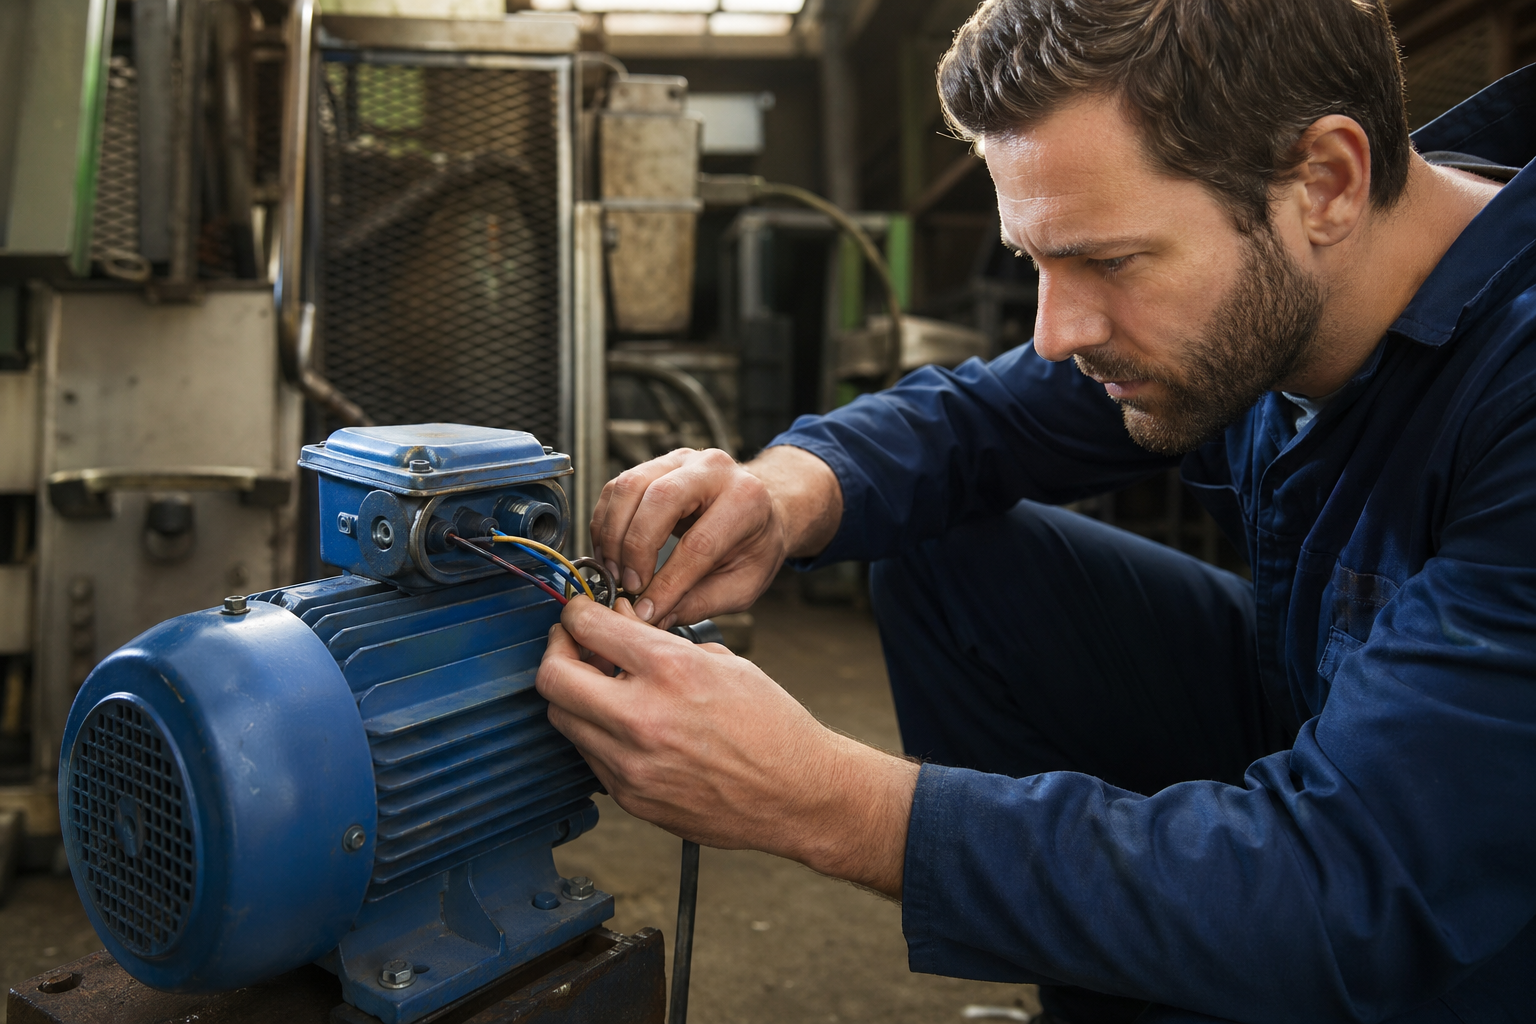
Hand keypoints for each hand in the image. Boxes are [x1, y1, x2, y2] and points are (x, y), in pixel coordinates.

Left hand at [537, 597, 917, 896]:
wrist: (797, 793)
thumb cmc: (771, 726)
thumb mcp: (723, 661)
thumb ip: (661, 642)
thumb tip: (618, 625)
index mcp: (670, 670)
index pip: (586, 627)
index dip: (575, 614)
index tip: (578, 615)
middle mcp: (642, 717)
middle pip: (552, 677)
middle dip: (557, 653)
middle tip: (573, 647)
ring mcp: (631, 764)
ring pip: (562, 719)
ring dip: (573, 696)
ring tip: (601, 687)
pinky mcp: (631, 797)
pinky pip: (588, 756)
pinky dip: (596, 733)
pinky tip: (623, 725)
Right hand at [590, 446, 841, 628]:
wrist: (760, 509)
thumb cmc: (754, 546)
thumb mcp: (743, 584)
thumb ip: (699, 603)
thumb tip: (653, 620)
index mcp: (746, 500)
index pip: (698, 543)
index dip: (667, 582)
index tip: (648, 609)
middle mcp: (713, 469)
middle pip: (659, 500)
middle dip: (635, 549)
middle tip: (629, 586)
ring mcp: (681, 460)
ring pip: (629, 487)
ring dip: (613, 535)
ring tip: (615, 572)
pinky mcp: (655, 464)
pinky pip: (617, 488)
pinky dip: (605, 523)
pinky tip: (611, 552)